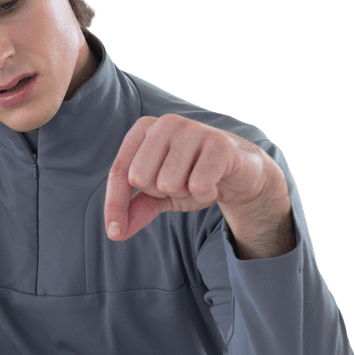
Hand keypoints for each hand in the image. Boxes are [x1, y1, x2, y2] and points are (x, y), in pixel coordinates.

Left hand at [104, 115, 288, 244]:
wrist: (239, 174)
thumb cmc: (192, 176)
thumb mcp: (159, 194)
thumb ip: (135, 208)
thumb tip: (115, 232)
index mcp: (144, 128)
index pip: (119, 171)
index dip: (114, 204)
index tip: (114, 232)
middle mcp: (165, 123)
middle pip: (140, 178)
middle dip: (160, 192)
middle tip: (180, 183)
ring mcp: (192, 130)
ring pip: (168, 183)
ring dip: (184, 193)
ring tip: (197, 179)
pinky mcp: (218, 143)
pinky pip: (197, 186)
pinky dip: (204, 194)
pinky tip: (214, 183)